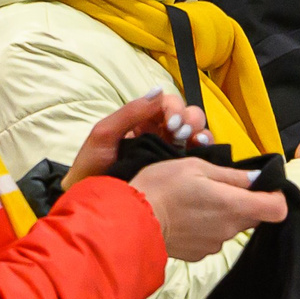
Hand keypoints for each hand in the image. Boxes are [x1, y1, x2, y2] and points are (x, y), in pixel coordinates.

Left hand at [66, 91, 208, 189]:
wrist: (94, 207)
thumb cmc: (92, 170)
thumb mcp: (104, 136)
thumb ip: (129, 113)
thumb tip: (158, 91)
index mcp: (142, 122)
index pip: (167, 104)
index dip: (174, 108)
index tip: (172, 124)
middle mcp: (160, 135)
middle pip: (186, 115)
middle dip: (190, 119)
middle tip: (181, 135)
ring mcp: (171, 153)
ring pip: (196, 132)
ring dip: (200, 132)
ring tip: (194, 143)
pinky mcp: (179, 172)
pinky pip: (200, 156)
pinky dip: (207, 149)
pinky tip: (202, 153)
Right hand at [129, 159, 287, 261]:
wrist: (130, 222)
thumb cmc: (162, 187)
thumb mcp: (196, 167)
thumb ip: (231, 175)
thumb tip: (256, 178)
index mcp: (234, 206)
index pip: (277, 209)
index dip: (274, 196)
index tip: (262, 187)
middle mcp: (229, 229)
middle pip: (253, 217)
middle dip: (245, 202)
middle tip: (220, 187)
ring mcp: (213, 244)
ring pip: (231, 227)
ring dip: (222, 214)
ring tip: (195, 201)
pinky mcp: (197, 254)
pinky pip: (212, 238)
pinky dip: (205, 227)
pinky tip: (185, 217)